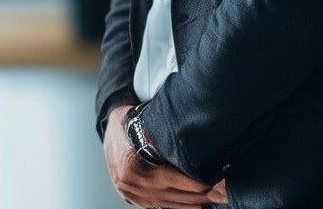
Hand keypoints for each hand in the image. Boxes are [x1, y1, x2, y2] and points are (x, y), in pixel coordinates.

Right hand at [104, 104, 226, 207]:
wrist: (109, 126)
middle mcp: (127, 181)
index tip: (204, 184)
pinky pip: (152, 205)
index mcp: (129, 163)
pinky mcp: (129, 196)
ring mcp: (127, 191)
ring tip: (204, 203)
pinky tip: (186, 206)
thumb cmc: (129, 121)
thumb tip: (189, 143)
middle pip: (164, 194)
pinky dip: (170, 206)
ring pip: (160, 203)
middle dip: (190, 197)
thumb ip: (160, 137)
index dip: (185, 183)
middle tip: (212, 196)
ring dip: (183, 205)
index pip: (164, 178)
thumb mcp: (142, 122)